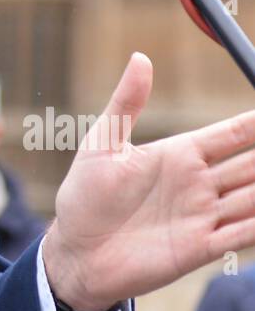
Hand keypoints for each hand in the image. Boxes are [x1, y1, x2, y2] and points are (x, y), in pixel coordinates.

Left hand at [42, 51, 254, 310]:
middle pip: (251, 165)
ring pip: (253, 198)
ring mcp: (202, 216)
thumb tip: (140, 58)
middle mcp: (198, 183)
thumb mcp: (103, 143)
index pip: (232, 135)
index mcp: (180, 154)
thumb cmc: (83, 195)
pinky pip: (241, 235)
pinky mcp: (199, 249)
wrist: (75, 252)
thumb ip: (125, 102)